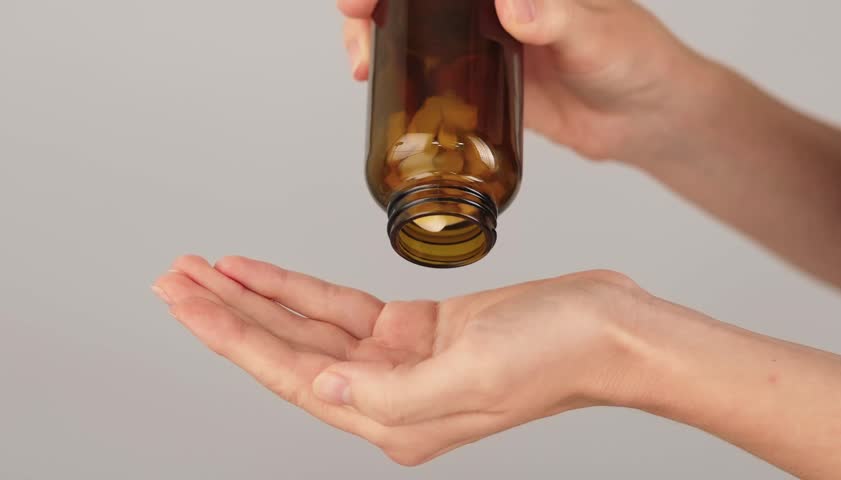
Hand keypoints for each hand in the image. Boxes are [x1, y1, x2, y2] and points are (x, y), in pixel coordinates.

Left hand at [153, 255, 647, 464]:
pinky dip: (300, 288)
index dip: (232, 338)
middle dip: (228, 314)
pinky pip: (341, 306)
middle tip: (175, 279)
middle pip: (287, 351)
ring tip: (205, 270)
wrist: (607, 329)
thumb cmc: (556, 355)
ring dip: (256, 298)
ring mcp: (398, 361)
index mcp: (393, 421)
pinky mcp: (414, 328)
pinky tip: (265, 273)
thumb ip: (387, 395)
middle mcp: (386, 396)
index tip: (187, 302)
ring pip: (307, 326)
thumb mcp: (472, 378)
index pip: (290, 376)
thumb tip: (320, 385)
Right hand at [339, 0, 712, 161]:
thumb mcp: (599, 38)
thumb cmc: (636, 61)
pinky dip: (398, 74)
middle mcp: (491, 1)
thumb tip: (513, 5)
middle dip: (375, 1)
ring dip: (376, 34)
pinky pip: (428, 69)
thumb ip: (559, 19)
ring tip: (361, 63)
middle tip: (356, 15)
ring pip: (413, 24)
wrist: (642, 118)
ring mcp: (480, 36)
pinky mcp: (478, 76)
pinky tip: (377, 82)